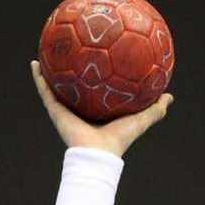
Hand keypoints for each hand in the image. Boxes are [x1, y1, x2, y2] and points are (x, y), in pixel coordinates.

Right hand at [30, 60, 173, 157]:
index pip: (98, 90)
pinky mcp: (56, 110)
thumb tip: (169, 95)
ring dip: (51, 70)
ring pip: (57, 85)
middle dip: (74, 70)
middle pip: (77, 86)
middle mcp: (82, 109)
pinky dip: (38, 77)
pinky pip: (45, 90)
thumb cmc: (120, 138)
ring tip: (49, 52)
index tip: (100, 58)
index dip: (99, 75)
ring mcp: (67, 109)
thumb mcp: (141, 119)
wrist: (99, 153)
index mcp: (100, 111)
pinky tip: (35, 63)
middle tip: (74, 50)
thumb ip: (155, 109)